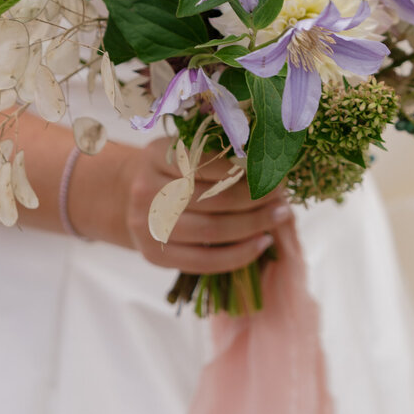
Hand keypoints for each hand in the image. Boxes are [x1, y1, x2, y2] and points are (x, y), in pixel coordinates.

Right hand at [121, 137, 291, 272]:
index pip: (207, 162)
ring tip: (278, 218)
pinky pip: (203, 261)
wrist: (131, 199)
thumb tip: (270, 167)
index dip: (244, 170)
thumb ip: (218, 155)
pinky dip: (238, 255)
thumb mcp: (186, 152)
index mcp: (156, 154)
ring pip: (210, 229)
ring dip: (253, 226)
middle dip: (254, 199)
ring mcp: (146, 224)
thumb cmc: (173, 173)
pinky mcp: (152, 254)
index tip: (274, 172)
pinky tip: (261, 244)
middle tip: (282, 198)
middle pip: (212, 197)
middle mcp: (146, 189)